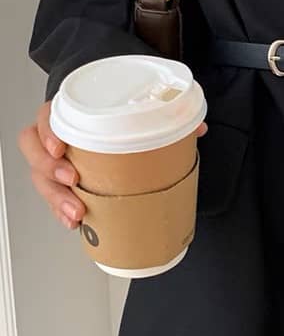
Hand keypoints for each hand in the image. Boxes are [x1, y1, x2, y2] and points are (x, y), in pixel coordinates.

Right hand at [17, 100, 207, 231]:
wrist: (108, 125)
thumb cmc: (116, 117)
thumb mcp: (138, 112)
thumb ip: (165, 117)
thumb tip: (197, 128)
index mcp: (70, 114)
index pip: (46, 118)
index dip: (47, 133)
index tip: (60, 148)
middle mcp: (57, 137)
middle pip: (35, 152)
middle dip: (51, 170)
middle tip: (73, 180)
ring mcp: (56, 161)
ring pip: (42, 178)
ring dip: (57, 198)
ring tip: (77, 212)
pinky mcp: (63, 183)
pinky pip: (54, 197)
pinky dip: (62, 211)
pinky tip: (75, 223)